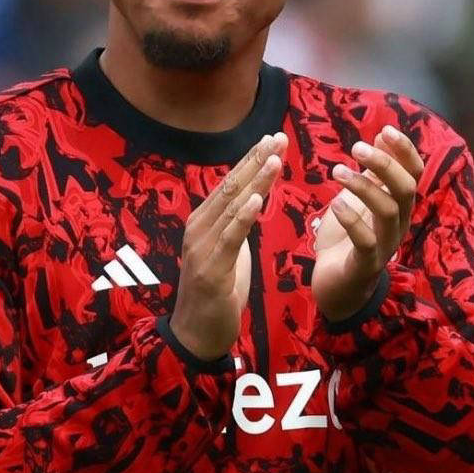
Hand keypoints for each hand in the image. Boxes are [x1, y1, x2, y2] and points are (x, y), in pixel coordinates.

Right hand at [170, 131, 287, 359]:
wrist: (196, 335)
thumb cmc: (216, 293)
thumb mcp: (229, 252)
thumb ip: (236, 227)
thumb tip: (253, 200)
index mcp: (203, 221)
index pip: (230, 183)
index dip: (251, 159)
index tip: (272, 138)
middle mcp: (198, 227)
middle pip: (231, 187)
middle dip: (255, 160)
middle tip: (276, 137)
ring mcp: (202, 247)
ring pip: (232, 206)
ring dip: (255, 181)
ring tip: (274, 159)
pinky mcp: (211, 269)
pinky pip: (230, 238)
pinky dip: (244, 216)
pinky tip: (258, 199)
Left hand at [311, 126, 423, 321]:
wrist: (338, 285)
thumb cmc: (350, 238)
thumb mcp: (362, 199)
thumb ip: (375, 172)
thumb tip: (381, 136)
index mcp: (400, 205)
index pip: (415, 173)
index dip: (405, 151)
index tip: (385, 130)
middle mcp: (399, 224)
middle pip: (406, 189)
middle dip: (384, 164)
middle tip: (356, 147)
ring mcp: (386, 246)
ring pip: (387, 211)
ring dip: (363, 186)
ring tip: (337, 171)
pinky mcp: (366, 265)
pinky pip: (366, 241)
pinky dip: (352, 220)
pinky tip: (335, 204)